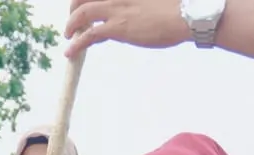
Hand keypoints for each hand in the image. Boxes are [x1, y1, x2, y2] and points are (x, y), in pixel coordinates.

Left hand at [65, 0, 190, 57]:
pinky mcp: (117, 27)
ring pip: (81, 13)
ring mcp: (115, 9)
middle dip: (74, 8)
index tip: (83, 8)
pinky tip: (70, 51)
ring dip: (71, 25)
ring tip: (68, 35)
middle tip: (74, 21)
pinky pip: (88, 34)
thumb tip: (128, 16)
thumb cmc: (175, 9)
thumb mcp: (150, 2)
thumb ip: (134, 5)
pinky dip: (76, 43)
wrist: (185, 15)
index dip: (85, 1)